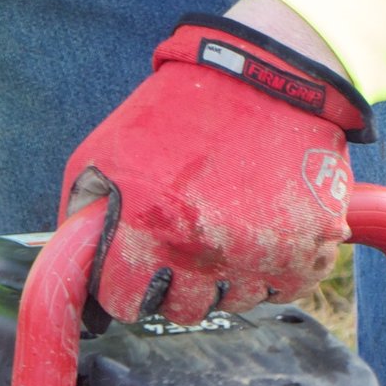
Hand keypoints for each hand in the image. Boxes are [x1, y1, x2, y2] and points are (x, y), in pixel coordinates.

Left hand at [60, 12, 371, 325]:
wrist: (271, 75)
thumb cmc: (183, 110)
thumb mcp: (108, 151)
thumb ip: (86, 213)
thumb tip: (79, 267)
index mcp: (150, 226)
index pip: (125, 303)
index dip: (126, 289)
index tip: (134, 275)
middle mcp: (203, 251)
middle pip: (183, 311)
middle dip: (178, 284)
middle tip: (186, 245)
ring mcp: (259, 257)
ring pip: (233, 302)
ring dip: (227, 275)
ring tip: (227, 226)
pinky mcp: (306, 252)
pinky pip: (280, 290)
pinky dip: (272, 268)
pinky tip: (263, 229)